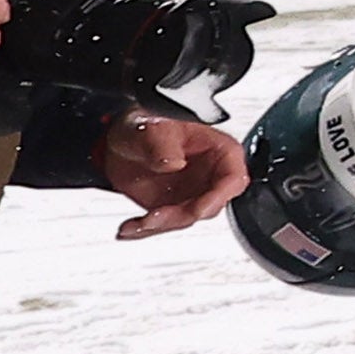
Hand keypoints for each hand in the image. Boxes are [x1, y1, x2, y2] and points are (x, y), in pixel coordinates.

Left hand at [95, 109, 246, 238]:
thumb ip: (162, 146)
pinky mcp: (173, 205)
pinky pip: (165, 224)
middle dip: (182, 215)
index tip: (197, 210)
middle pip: (209, 205)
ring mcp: (193, 193)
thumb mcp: (153, 129)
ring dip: (161, 224)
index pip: (233, 179)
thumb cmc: (148, 124)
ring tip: (139, 222)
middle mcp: (211, 175)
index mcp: (220, 151)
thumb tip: (173, 163)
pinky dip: (146, 229)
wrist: (121, 140)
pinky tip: (131, 228)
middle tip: (156, 217)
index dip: (218, 198)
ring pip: (187, 219)